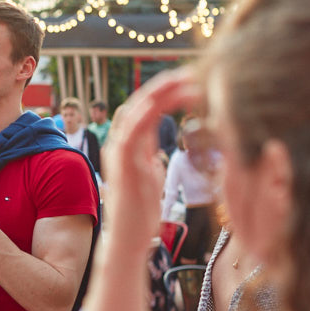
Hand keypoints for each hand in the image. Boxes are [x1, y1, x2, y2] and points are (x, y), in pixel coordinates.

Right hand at [103, 69, 203, 253]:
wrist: (128, 239)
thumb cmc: (140, 214)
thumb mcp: (150, 178)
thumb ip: (151, 160)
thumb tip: (157, 151)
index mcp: (129, 146)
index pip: (145, 109)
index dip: (166, 93)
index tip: (190, 82)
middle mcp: (119, 143)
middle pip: (139, 102)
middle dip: (165, 85)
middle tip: (191, 72)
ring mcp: (118, 151)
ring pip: (136, 108)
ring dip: (161, 92)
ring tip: (186, 79)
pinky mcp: (122, 161)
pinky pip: (134, 127)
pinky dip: (150, 109)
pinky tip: (170, 99)